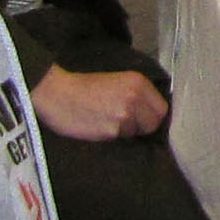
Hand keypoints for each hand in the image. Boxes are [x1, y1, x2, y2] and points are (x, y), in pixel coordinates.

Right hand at [31, 65, 170, 141]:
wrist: (57, 94)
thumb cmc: (83, 86)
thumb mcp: (116, 81)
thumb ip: (136, 94)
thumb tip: (150, 111)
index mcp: (138, 83)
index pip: (162, 109)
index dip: (151, 115)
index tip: (141, 117)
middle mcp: (135, 98)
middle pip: (153, 124)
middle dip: (141, 126)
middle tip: (124, 122)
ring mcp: (124, 116)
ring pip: (135, 133)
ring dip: (125, 131)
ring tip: (106, 120)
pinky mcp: (111, 131)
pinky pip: (120, 139)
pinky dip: (112, 136)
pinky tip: (99, 126)